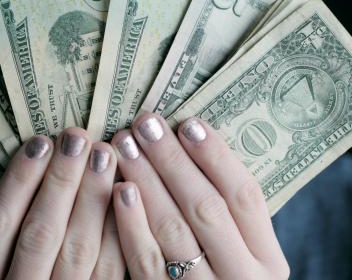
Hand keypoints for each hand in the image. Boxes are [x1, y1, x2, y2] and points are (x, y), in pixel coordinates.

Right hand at [0, 127, 124, 278]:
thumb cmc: (14, 276)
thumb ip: (9, 226)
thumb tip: (38, 157)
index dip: (19, 180)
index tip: (40, 142)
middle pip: (40, 233)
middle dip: (60, 181)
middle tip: (77, 138)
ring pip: (77, 250)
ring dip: (92, 197)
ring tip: (102, 155)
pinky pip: (108, 270)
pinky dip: (115, 229)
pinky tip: (122, 193)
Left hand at [110, 113, 289, 279]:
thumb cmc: (221, 267)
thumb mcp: (240, 245)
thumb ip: (223, 205)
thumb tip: (187, 139)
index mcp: (267, 258)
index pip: (245, 196)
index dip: (216, 156)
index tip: (188, 123)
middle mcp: (242, 277)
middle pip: (206, 207)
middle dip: (173, 160)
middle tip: (147, 124)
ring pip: (173, 229)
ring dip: (147, 180)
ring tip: (127, 146)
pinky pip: (145, 261)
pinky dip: (131, 223)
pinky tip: (120, 190)